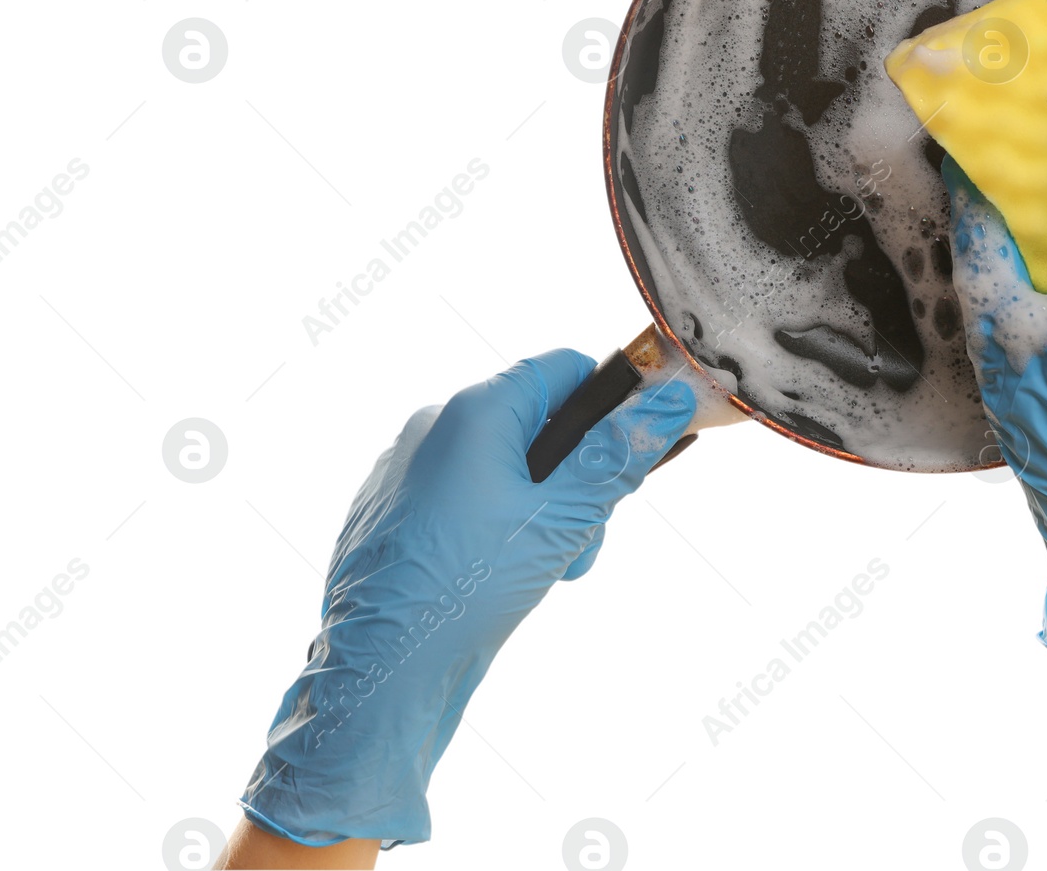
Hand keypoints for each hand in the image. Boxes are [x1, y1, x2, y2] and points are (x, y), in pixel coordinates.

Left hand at [238, 351, 695, 846]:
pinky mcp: (391, 511)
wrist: (378, 677)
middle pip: (536, 422)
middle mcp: (434, 425)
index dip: (610, 404)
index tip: (632, 453)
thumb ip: (616, 456)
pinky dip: (495, 527)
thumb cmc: (466, 593)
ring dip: (541, 509)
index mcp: (474, 411)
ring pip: (503, 465)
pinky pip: (463, 497)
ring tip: (543, 570)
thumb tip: (668, 400)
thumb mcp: (562, 520)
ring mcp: (406, 468)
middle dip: (576, 475)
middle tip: (585, 534)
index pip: (563, 368)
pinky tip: (497, 581)